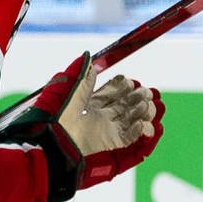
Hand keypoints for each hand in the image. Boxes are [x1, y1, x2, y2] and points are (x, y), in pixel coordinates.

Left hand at [3, 55, 164, 199]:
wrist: (54, 142)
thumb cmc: (57, 118)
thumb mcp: (70, 92)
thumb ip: (82, 77)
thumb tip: (89, 57)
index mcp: (90, 105)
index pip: (112, 93)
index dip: (123, 86)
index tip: (130, 80)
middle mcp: (100, 118)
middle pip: (125, 106)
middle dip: (138, 98)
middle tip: (146, 92)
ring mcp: (106, 131)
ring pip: (131, 120)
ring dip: (143, 112)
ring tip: (148, 106)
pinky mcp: (110, 143)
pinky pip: (129, 137)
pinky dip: (140, 131)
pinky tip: (144, 125)